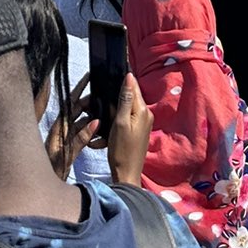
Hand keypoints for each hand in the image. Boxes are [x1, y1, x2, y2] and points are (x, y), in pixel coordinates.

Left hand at [46, 76, 99, 179]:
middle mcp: (60, 130)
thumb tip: (95, 122)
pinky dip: (88, 128)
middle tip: (102, 92)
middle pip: (75, 110)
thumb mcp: (65, 153)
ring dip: (90, 114)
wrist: (40, 188)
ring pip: (79, 121)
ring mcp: (64, 138)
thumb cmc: (48, 171)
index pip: (69, 102)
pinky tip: (98, 126)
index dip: (78, 88)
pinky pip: (80, 134)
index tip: (88, 76)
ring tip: (102, 106)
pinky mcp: (67, 147)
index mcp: (57, 127)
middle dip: (88, 100)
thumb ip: (79, 139)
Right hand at [105, 73, 152, 187]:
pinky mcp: (138, 130)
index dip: (123, 79)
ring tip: (103, 108)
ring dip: (116, 106)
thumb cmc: (121, 150)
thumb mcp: (120, 123)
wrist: (126, 174)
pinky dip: (118, 116)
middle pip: (131, 96)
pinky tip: (108, 120)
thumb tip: (129, 76)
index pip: (134, 86)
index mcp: (142, 110)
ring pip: (128, 106)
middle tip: (102, 94)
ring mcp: (143, 123)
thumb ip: (125, 100)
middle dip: (117, 94)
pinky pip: (128, 116)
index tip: (110, 73)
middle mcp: (146, 114)